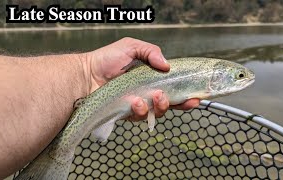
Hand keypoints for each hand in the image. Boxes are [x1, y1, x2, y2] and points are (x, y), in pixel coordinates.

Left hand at [85, 37, 199, 120]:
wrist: (87, 74)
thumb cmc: (107, 59)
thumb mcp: (131, 47)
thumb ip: (151, 51)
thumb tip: (167, 65)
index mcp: (151, 78)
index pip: (173, 87)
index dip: (186, 93)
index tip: (196, 96)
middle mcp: (147, 92)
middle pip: (170, 103)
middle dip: (181, 104)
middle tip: (185, 100)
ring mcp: (138, 104)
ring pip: (157, 112)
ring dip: (161, 106)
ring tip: (156, 96)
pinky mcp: (127, 113)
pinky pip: (140, 116)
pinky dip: (141, 109)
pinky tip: (136, 101)